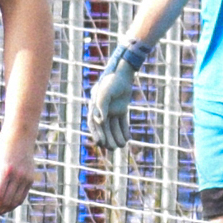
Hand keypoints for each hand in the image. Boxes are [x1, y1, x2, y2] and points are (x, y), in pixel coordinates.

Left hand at [0, 136, 35, 217]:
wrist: (21, 135)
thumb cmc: (0, 146)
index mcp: (5, 170)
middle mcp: (18, 176)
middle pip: (5, 202)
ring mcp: (26, 178)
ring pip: (14, 203)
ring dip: (2, 211)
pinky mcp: (30, 180)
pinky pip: (21, 198)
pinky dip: (11, 205)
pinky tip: (1, 206)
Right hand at [86, 40, 148, 154]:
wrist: (123, 73)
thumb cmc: (112, 81)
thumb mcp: (105, 93)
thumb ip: (101, 106)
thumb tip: (100, 121)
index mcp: (95, 107)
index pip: (94, 124)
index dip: (96, 134)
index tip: (100, 143)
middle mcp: (102, 110)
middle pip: (104, 128)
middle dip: (108, 139)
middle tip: (113, 149)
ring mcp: (112, 110)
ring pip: (113, 127)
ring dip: (116, 137)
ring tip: (121, 146)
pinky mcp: (121, 109)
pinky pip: (122, 122)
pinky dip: (124, 130)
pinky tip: (128, 139)